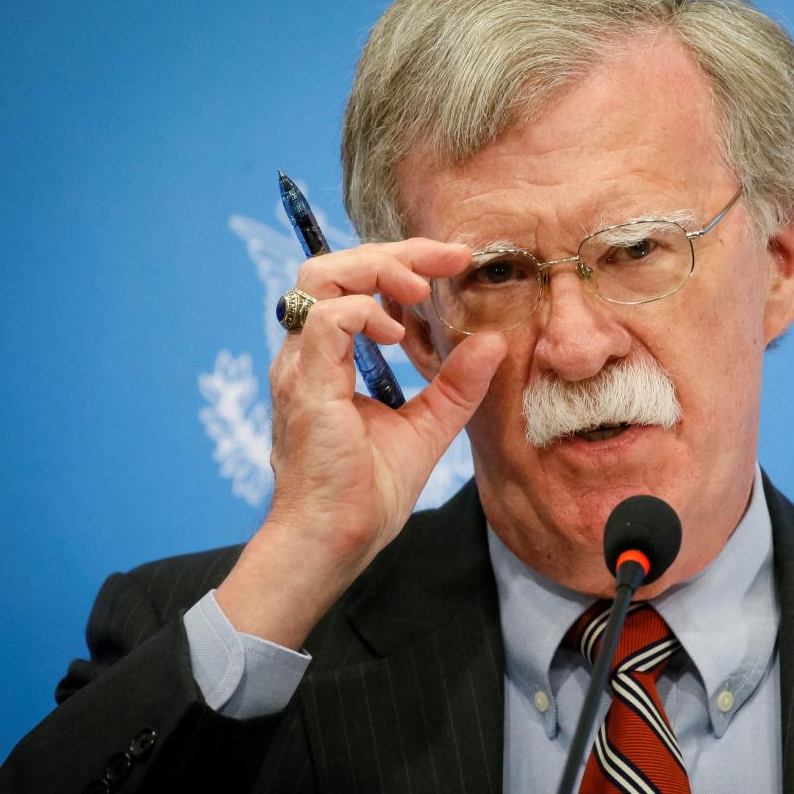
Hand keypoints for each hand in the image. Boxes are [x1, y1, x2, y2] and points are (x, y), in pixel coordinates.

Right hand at [217, 238, 505, 647]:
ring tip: (419, 290)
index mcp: (329, 359)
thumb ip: (456, 385)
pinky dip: (365, 313)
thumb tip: (492, 343)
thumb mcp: (428, 427)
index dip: (404, 261)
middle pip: (333, 266)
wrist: (335, 541)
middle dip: (394, 252)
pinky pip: (326, 320)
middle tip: (448, 259)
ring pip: (319, 278)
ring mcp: (301, 366)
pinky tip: (395, 333)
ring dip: (376, 269)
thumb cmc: (367, 494)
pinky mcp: (306, 384)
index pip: (355, 284)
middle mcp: (308, 354)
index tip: (454, 261)